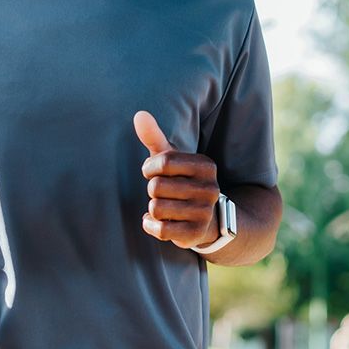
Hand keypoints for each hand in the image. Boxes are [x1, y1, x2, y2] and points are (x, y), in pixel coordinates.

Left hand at [133, 110, 220, 249]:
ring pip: (157, 208)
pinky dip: (151, 225)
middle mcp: (210, 189)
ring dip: (153, 208)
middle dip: (152, 190)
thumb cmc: (181, 181)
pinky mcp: (195, 234)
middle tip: (162, 192)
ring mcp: (204, 213)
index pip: (163, 162)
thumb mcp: (171, 159)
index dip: (149, 168)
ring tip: (164, 206)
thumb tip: (139, 114)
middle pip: (156, 186)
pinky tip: (157, 222)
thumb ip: (155, 137)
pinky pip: (160, 229)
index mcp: (205, 165)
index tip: (151, 171)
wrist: (207, 219)